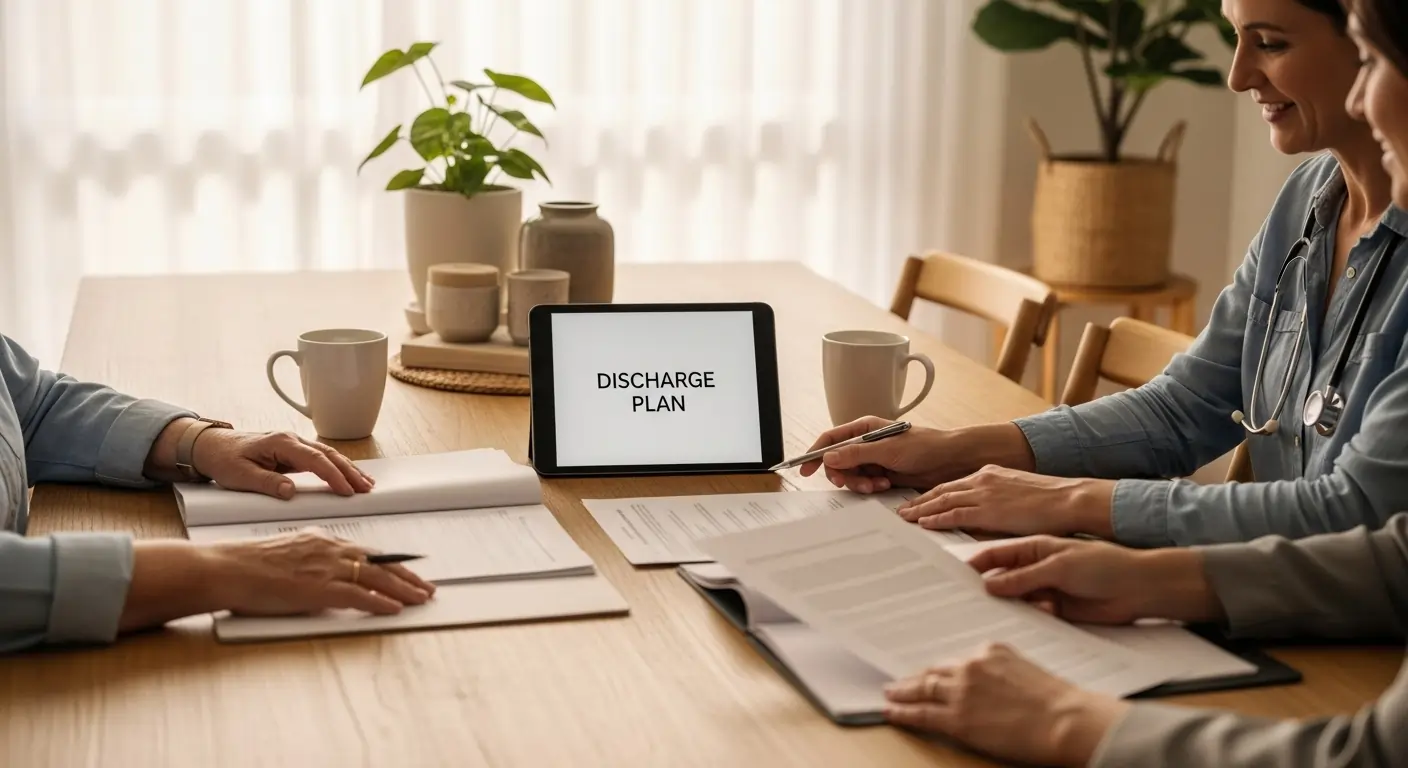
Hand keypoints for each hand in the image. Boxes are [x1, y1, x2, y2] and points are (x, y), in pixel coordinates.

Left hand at [192, 429, 373, 499]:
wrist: (211, 446)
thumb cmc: (224, 459)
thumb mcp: (239, 476)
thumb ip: (266, 483)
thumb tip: (291, 491)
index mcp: (281, 442)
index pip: (314, 459)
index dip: (333, 475)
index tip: (346, 490)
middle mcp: (292, 439)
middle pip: (328, 454)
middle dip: (349, 471)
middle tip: (366, 488)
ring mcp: (294, 444)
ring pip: (328, 455)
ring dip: (348, 468)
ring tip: (366, 483)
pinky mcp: (293, 452)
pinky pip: (321, 458)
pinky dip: (338, 467)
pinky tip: (349, 475)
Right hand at [207, 527, 435, 615]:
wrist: (227, 568)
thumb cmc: (248, 565)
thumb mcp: (289, 555)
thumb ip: (312, 562)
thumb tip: (327, 578)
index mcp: (321, 540)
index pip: (366, 551)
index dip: (391, 563)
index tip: (408, 570)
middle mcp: (329, 549)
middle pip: (379, 562)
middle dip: (406, 576)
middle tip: (426, 587)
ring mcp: (325, 568)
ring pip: (375, 577)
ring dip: (403, 590)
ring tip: (421, 599)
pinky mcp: (318, 588)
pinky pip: (358, 595)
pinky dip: (379, 602)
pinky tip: (395, 608)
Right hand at [797, 416, 950, 492]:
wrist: (950, 461)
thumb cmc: (925, 446)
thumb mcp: (887, 449)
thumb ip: (856, 453)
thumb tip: (829, 456)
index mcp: (864, 428)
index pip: (831, 438)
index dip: (815, 453)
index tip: (805, 469)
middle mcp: (866, 443)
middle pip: (837, 461)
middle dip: (842, 474)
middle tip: (850, 482)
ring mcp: (873, 460)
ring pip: (850, 475)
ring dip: (859, 483)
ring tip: (876, 484)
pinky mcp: (882, 474)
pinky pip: (864, 484)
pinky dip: (870, 488)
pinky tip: (885, 485)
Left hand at [883, 643, 1128, 767]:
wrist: (1065, 720)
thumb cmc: (1057, 700)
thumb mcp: (1026, 670)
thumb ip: (1002, 670)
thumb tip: (989, 683)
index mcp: (990, 651)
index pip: (955, 659)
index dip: (940, 667)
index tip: (930, 670)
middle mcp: (971, 666)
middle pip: (934, 672)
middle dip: (916, 677)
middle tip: (898, 680)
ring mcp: (961, 692)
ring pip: (923, 689)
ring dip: (903, 692)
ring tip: (891, 693)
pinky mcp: (957, 718)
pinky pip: (921, 713)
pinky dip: (902, 712)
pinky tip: (891, 711)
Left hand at [897, 465, 1115, 538]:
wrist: (1070, 499)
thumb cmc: (1052, 501)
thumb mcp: (1019, 495)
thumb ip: (998, 503)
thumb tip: (987, 517)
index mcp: (990, 474)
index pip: (953, 485)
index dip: (932, 494)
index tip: (918, 502)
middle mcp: (983, 479)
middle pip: (941, 490)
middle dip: (919, 501)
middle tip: (901, 511)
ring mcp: (984, 493)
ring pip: (942, 500)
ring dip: (920, 510)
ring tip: (904, 518)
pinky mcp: (989, 509)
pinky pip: (955, 513)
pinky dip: (936, 518)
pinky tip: (923, 523)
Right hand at [967, 535, 1222, 625]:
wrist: (1138, 588)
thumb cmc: (1103, 565)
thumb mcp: (1059, 567)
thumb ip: (1024, 577)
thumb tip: (989, 586)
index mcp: (1034, 548)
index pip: (996, 555)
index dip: (976, 564)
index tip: (956, 576)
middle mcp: (1035, 568)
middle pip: (1001, 579)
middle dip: (983, 588)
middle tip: (962, 600)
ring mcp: (1044, 589)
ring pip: (1014, 599)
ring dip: (1003, 606)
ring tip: (983, 614)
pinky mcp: (1054, 610)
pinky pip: (1030, 615)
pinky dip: (1022, 618)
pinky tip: (1014, 622)